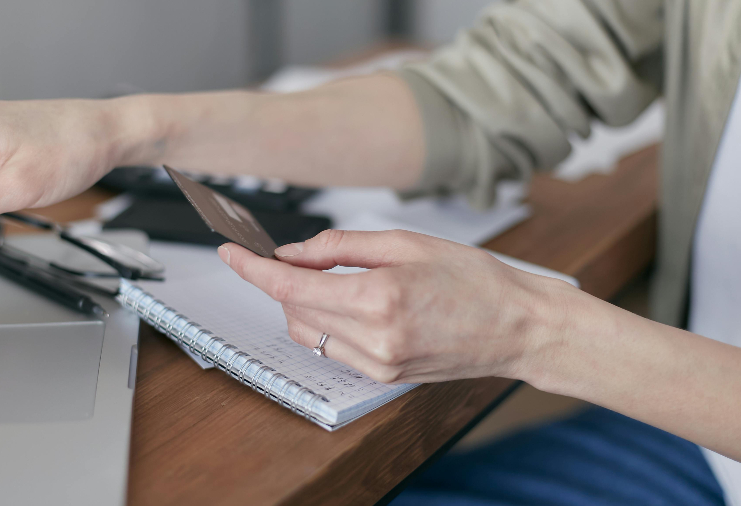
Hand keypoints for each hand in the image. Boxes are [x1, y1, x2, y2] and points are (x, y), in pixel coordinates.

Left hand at [218, 229, 570, 383]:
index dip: (251, 269)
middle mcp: (374, 339)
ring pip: (309, 333)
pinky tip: (349, 304)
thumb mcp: (406, 243)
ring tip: (329, 278)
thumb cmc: (474, 279)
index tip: (230, 252)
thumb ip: (341, 248)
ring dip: (302, 304)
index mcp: (378, 298)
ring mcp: (378, 364)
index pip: (289, 286)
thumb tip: (293, 253)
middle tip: (293, 257)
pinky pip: (334, 349)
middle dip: (282, 282)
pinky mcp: (384, 377)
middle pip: (293, 311)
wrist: (517, 326)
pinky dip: (327, 324)